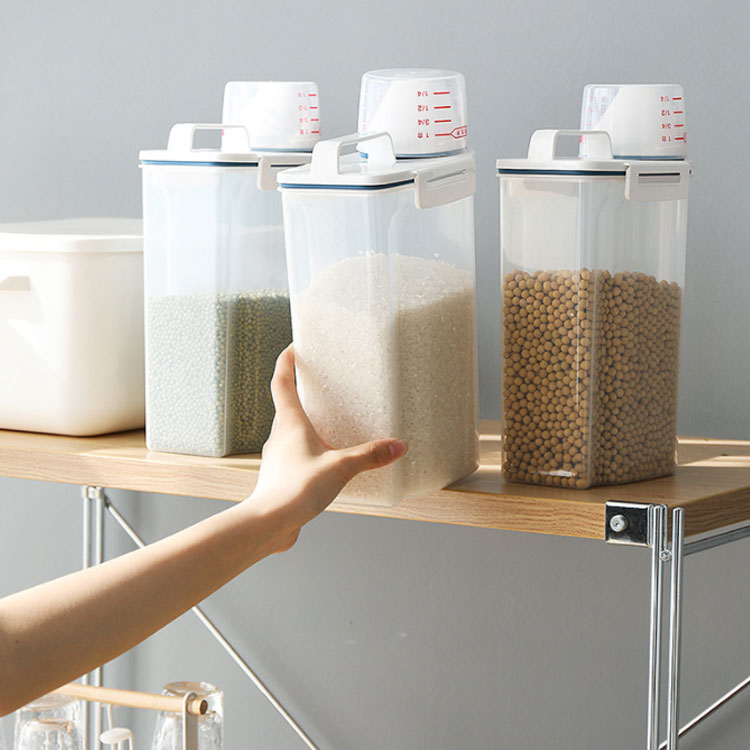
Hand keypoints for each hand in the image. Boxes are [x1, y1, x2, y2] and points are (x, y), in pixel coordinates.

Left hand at [248, 346, 406, 551]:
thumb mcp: (340, 467)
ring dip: (305, 424)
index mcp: (290, 422)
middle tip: (318, 385)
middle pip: (286, 405)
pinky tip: (325, 463)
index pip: (281, 382)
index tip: (294, 348)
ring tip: (328, 424)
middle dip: (300, 392)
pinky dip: (309, 451)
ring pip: (290, 432)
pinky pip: (296, 456)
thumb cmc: (294, 489)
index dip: (286, 362)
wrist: (269, 523)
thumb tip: (396, 446)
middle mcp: (280, 436)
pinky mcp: (282, 477)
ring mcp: (279, 457)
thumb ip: (369, 455)